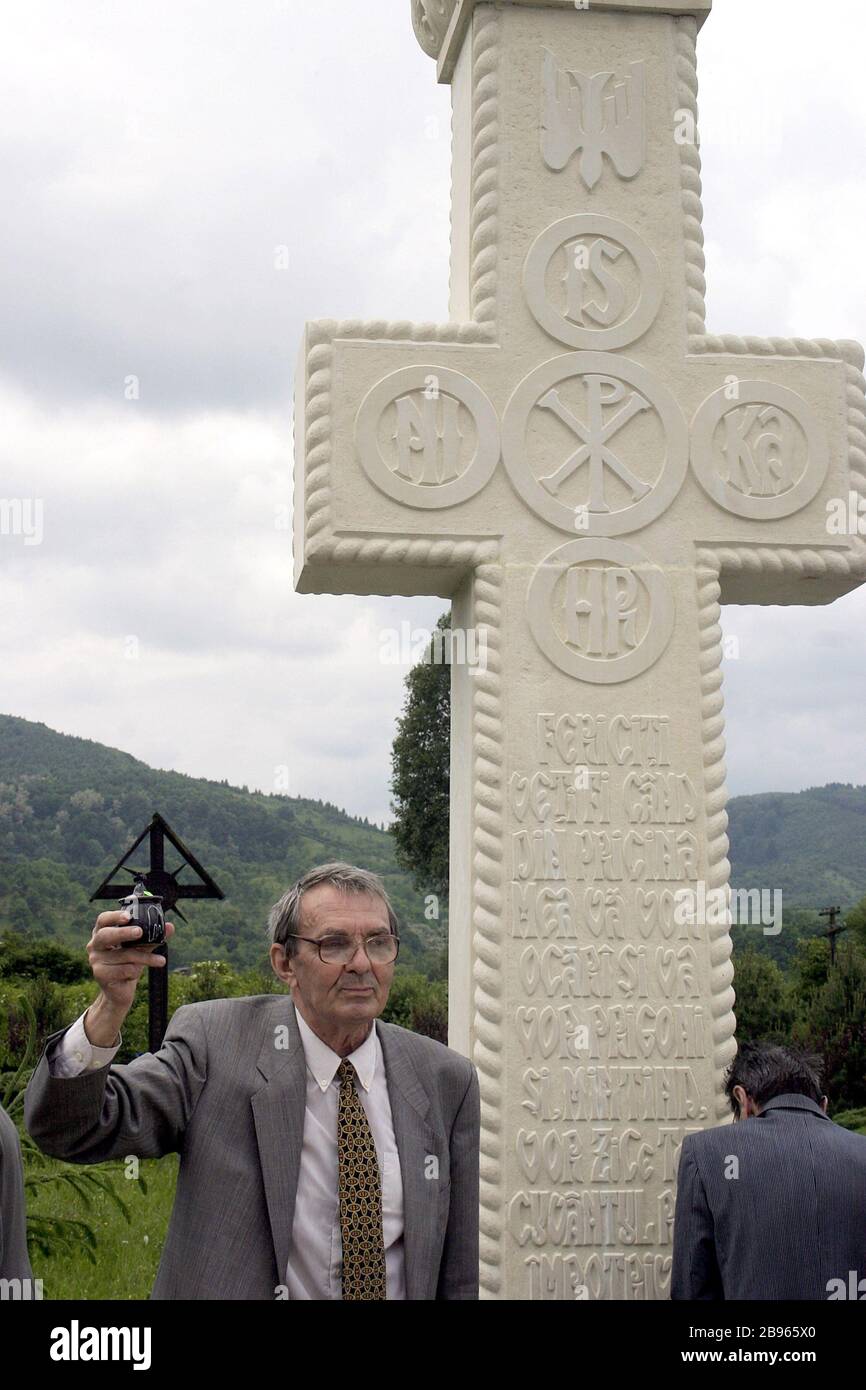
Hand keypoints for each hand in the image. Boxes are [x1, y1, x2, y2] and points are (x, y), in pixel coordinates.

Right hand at [83, 910, 175, 1044]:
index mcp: (102, 932)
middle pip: (106, 935)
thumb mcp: (141, 948)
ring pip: (122, 955)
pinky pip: (123, 970)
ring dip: (144, 958)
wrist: (119, 990)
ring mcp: (95, 960)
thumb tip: (170, 927)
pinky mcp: (100, 974)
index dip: (115, 916)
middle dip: (124, 933)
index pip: (103, 919)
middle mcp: (94, 944)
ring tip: (160, 961)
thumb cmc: (129, 963)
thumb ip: (154, 937)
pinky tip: (136, 973)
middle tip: (140, 932)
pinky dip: (135, 971)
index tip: (128, 916)